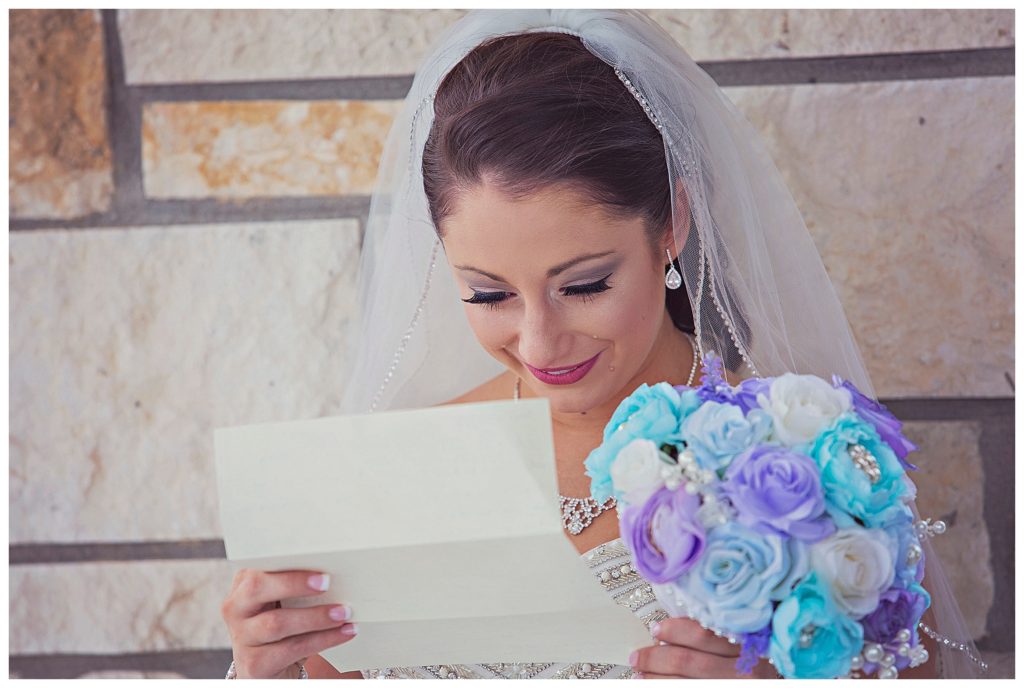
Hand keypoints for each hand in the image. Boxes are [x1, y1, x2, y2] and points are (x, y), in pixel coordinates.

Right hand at [220, 568, 357, 678]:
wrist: (269, 666)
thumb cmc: (282, 623)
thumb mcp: (283, 600)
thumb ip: (297, 584)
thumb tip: (335, 572)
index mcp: (244, 583)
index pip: (259, 564)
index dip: (284, 561)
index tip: (309, 558)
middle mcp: (235, 607)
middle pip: (258, 588)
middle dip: (294, 583)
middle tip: (326, 582)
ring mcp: (241, 637)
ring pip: (276, 623)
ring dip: (316, 616)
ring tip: (343, 612)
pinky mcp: (254, 663)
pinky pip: (291, 649)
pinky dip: (323, 639)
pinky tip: (343, 632)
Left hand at [629, 617, 778, 678]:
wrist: (789, 676)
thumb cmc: (772, 658)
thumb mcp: (758, 637)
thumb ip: (730, 629)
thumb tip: (683, 625)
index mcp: (754, 643)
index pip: (707, 635)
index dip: (677, 631)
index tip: (656, 629)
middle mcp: (749, 670)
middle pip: (693, 662)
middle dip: (658, 659)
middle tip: (637, 656)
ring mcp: (741, 686)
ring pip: (690, 684)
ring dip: (659, 680)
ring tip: (639, 676)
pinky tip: (656, 687)